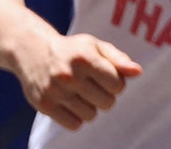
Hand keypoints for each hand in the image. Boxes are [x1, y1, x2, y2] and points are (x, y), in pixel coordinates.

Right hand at [17, 33, 142, 129]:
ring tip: (82, 93)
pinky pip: (74, 124)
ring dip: (91, 106)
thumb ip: (119, 60)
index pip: (117, 85)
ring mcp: (55, 91)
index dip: (117, 83)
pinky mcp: (43, 105)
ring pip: (91, 115)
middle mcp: (69, 75)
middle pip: (107, 102)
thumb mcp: (96, 46)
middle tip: (94, 85)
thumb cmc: (73, 50)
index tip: (108, 77)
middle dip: (106, 95)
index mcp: (85, 57)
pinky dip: (77, 117)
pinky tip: (71, 103)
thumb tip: (138, 72)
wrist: (32, 51)